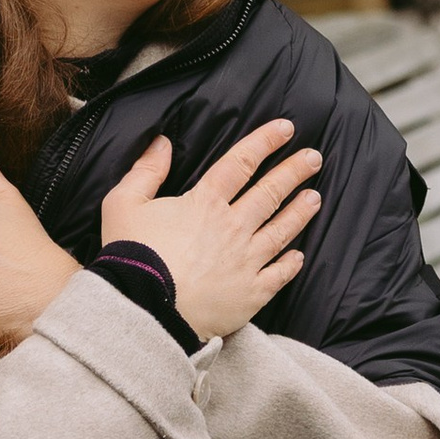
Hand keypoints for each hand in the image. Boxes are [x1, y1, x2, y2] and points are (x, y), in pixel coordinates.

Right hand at [97, 120, 321, 339]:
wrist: (143, 309)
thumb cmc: (130, 256)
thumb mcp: (123, 204)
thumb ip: (145, 171)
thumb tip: (161, 142)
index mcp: (205, 203)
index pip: (240, 163)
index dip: (264, 142)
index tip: (286, 129)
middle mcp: (233, 227)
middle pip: (270, 193)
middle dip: (294, 171)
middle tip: (314, 158)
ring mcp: (246, 261)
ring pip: (281, 230)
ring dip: (300, 211)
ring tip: (315, 197)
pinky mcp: (250, 294)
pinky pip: (277, 275)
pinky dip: (290, 264)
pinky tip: (298, 256)